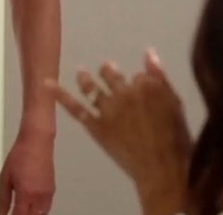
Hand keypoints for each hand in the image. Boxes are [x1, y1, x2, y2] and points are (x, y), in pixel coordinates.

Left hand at [0, 129, 55, 214]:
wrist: (37, 141)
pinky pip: (47, 206)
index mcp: (26, 194)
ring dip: (32, 214)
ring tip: (22, 210)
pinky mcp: (53, 189)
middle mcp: (39, 197)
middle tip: (14, 212)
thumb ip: (4, 199)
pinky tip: (32, 206)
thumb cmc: (18, 156)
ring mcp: (48, 194)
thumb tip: (0, 213)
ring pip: (41, 214)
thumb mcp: (5, 177)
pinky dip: (39, 210)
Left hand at [46, 49, 191, 202]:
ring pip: (92, 87)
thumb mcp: (175, 104)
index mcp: (146, 85)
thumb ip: (160, 77)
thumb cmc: (175, 139)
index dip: (139, 83)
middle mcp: (124, 92)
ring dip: (85, 78)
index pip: (138, 76)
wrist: (162, 168)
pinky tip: (47, 84)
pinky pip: (76, 108)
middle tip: (106, 68)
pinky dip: (60, 95)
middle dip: (108, 71)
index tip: (140, 90)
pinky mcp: (96, 126)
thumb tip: (148, 53)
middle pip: (112, 75)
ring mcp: (108, 109)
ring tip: (80, 72)